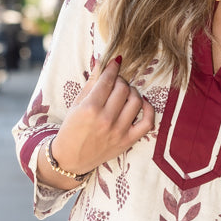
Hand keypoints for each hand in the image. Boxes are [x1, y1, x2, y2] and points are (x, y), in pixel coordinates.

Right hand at [39, 57, 154, 184]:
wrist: (72, 158)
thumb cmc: (72, 129)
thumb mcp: (76, 104)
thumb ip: (91, 83)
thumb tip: (102, 62)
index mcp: (90, 108)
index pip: (108, 80)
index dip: (113, 68)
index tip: (116, 62)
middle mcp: (106, 120)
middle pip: (123, 89)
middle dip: (120, 81)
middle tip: (116, 82)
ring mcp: (119, 131)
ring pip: (136, 101)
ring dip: (132, 92)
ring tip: (125, 94)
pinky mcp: (128, 141)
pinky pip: (148, 123)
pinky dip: (148, 110)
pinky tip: (141, 104)